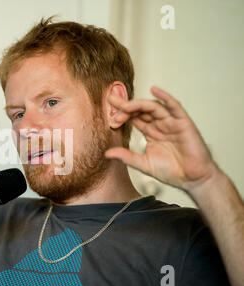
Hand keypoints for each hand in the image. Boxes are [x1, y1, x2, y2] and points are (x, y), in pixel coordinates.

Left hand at [105, 86, 219, 192]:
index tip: (110, 119)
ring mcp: (172, 122)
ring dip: (138, 104)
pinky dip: (165, 97)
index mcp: (150, 132)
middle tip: (112, 101)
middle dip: (126, 106)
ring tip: (125, 105)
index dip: (122, 115)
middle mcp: (160, 124)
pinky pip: (174, 107)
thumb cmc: (172, 171)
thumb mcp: (143, 164)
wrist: (192, 180)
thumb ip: (127, 157)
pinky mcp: (183, 123)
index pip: (134, 117)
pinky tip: (154, 90)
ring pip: (153, 107)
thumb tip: (107, 153)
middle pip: (141, 109)